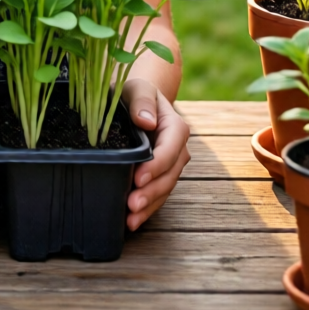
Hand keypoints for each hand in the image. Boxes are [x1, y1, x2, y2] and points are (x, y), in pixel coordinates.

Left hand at [121, 78, 190, 230]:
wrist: (138, 100)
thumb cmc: (137, 92)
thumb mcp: (137, 88)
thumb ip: (142, 101)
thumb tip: (146, 121)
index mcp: (175, 128)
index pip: (170, 150)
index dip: (156, 166)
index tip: (138, 178)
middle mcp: (177, 149)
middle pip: (169, 175)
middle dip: (152, 192)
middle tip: (132, 205)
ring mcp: (170, 165)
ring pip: (164, 189)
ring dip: (149, 206)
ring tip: (130, 219)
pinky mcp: (159, 175)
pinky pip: (156, 193)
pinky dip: (146, 208)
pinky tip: (131, 221)